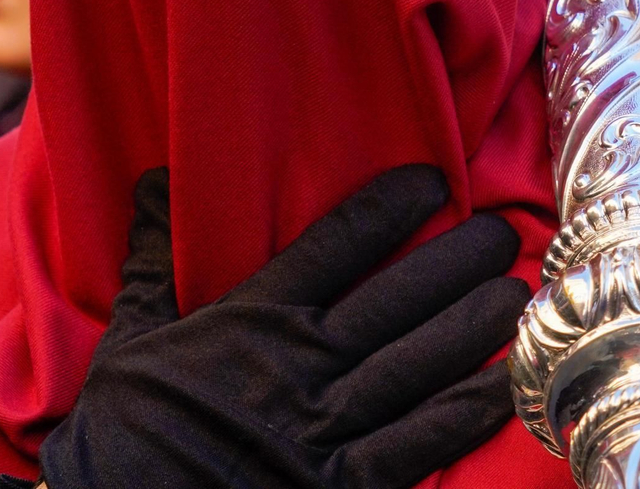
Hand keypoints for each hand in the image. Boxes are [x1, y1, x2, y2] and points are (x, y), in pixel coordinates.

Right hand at [37, 164, 529, 488]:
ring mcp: (325, 428)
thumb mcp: (131, 339)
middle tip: (500, 230)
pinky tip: (509, 383)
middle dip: (455, 259)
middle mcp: (300, 365)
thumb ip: (155, 259)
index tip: (431, 181)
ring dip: (475, 323)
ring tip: (518, 290)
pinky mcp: (343, 486)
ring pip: (420, 361)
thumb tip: (154, 181)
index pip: (336, 245)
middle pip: (397, 298)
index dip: (390, 208)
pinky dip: (469, 411)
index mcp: (251, 320)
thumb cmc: (122, 435)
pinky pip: (420, 441)